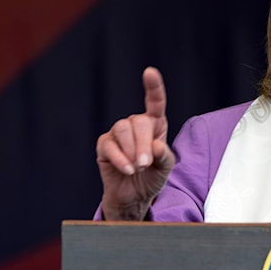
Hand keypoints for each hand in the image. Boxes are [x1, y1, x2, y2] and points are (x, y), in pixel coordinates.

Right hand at [96, 67, 174, 219]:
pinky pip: (109, 145)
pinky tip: (127, 170)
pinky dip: (120, 159)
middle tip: (146, 164)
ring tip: (137, 168)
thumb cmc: (152, 178)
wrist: (134, 197)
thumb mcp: (166, 169)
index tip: (149, 72)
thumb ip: (165, 156)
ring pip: (122, 130)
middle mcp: (136, 125)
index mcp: (155, 125)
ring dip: (132, 151)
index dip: (153, 87)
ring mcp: (118, 134)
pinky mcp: (104, 145)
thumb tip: (156, 146)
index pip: (155, 102)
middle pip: (138, 121)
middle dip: (143, 144)